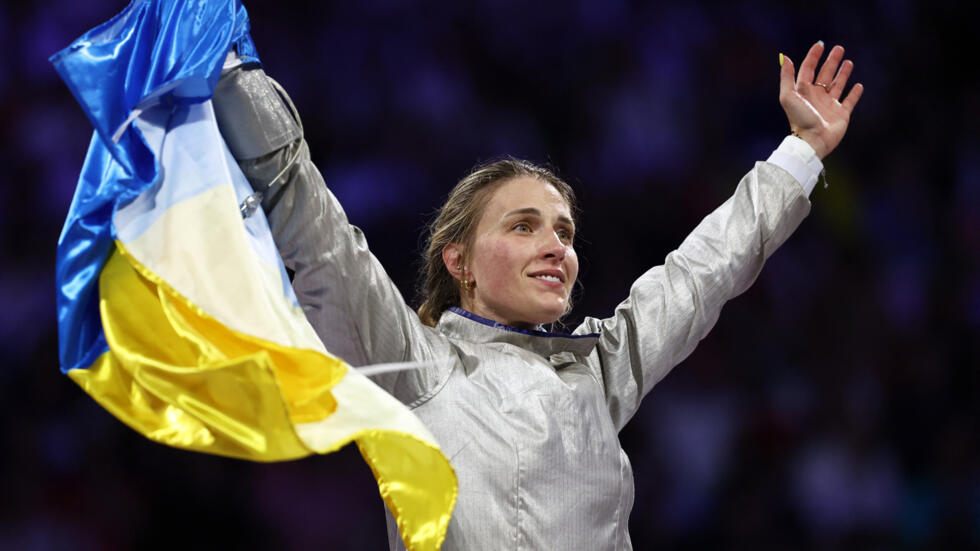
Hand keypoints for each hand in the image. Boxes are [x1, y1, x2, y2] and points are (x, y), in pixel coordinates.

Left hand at [779, 42, 863, 158]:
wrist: (813, 140)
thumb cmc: (799, 119)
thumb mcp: (788, 96)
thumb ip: (786, 77)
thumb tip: (785, 57)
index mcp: (804, 91)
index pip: (808, 69)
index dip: (813, 57)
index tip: (820, 44)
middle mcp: (817, 96)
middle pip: (825, 74)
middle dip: (831, 61)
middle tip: (839, 48)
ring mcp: (830, 105)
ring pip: (838, 85)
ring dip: (843, 73)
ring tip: (848, 62)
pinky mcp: (842, 114)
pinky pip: (849, 101)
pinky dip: (854, 93)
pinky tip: (858, 85)